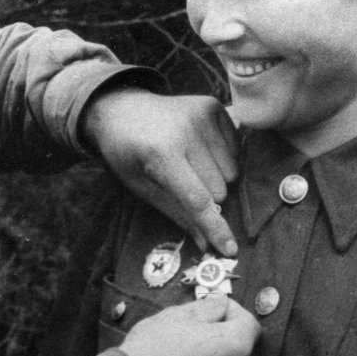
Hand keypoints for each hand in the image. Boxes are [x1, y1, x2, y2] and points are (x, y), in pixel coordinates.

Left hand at [81, 89, 238, 254]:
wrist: (120, 108)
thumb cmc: (127, 153)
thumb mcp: (140, 187)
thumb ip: (175, 213)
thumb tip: (206, 243)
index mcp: (160, 154)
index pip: (198, 199)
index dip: (215, 227)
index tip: (230, 250)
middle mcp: (185, 131)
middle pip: (220, 189)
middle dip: (207, 197)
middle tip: (181, 183)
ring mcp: (201, 114)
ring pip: (232, 172)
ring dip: (216, 177)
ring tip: (188, 163)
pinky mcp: (212, 105)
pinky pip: (236, 149)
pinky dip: (222, 157)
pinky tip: (197, 148)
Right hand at [120, 296, 257, 355]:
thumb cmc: (153, 349)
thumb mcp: (177, 315)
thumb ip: (208, 307)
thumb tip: (221, 303)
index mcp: (235, 347)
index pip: (249, 324)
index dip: (233, 312)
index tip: (213, 309)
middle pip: (236, 353)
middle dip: (219, 341)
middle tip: (190, 335)